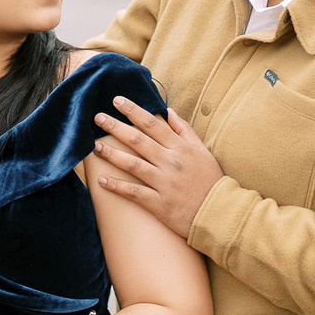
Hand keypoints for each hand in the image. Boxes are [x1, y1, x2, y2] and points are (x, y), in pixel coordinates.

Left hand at [91, 96, 222, 238]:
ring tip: (95, 146)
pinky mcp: (158, 203)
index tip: (117, 101)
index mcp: (180, 148)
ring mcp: (163, 183)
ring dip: (111, 154)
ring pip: (132, 164)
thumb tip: (169, 111)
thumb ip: (185, 130)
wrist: (219, 213)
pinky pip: (133, 192)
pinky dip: (117, 186)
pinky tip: (102, 180)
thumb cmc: (211, 180)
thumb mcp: (202, 150)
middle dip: (116, 127)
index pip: (152, 124)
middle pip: (138, 140)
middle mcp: (170, 162)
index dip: (133, 111)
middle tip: (98, 117)